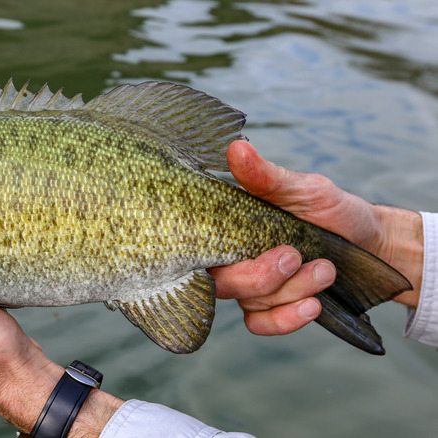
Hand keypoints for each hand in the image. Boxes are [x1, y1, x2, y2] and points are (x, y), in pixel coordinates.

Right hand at [208, 140, 422, 335]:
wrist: (369, 242)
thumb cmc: (331, 210)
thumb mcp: (304, 188)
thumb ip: (266, 176)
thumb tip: (235, 148)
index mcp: (229, 227)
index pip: (201, 245)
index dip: (218, 253)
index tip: (263, 244)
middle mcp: (232, 257)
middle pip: (223, 282)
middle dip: (264, 276)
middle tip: (296, 255)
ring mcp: (248, 286)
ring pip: (249, 303)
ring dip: (292, 290)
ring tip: (325, 270)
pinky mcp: (267, 309)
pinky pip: (260, 324)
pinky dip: (286, 319)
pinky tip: (312, 305)